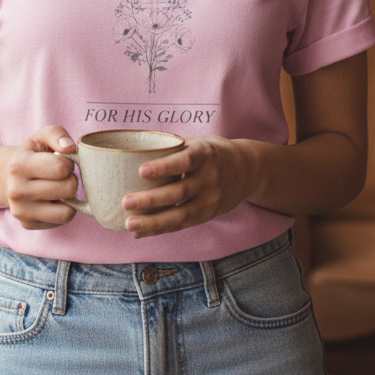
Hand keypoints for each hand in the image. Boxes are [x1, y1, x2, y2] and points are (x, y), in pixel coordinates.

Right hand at [4, 126, 78, 229]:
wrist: (7, 177)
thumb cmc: (30, 155)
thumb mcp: (40, 137)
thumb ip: (57, 134)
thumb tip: (70, 148)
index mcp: (19, 165)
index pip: (61, 167)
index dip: (68, 163)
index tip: (62, 161)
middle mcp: (16, 191)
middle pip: (68, 189)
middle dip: (70, 180)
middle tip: (60, 176)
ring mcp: (21, 211)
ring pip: (67, 212)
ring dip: (70, 199)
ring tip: (58, 188)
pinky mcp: (27, 224)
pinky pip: (61, 221)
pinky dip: (62, 210)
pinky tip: (52, 200)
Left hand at [121, 136, 253, 237]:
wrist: (248, 170)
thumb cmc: (212, 152)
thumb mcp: (198, 143)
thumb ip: (172, 148)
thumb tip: (132, 152)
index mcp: (206, 154)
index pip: (185, 161)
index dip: (164, 167)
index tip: (141, 170)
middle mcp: (210, 178)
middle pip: (180, 192)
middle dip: (151, 200)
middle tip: (126, 201)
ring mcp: (211, 199)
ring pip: (181, 215)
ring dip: (153, 222)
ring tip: (129, 223)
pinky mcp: (208, 215)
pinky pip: (182, 225)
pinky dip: (160, 229)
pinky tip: (140, 232)